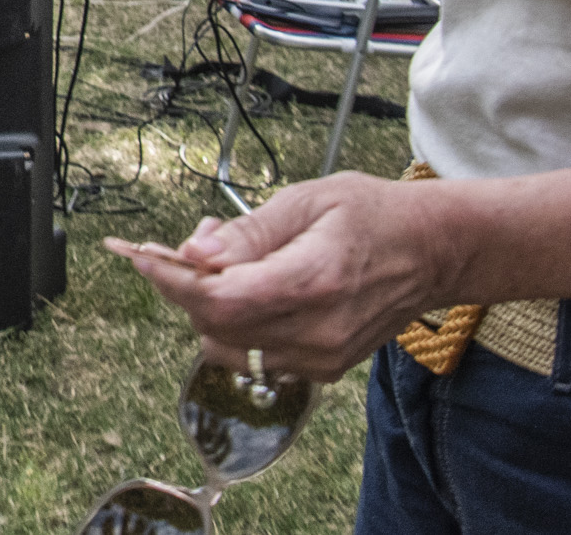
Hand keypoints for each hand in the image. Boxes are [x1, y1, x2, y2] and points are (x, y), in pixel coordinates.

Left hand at [105, 174, 462, 379]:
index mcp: (312, 281)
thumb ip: (248, 233)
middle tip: (199, 242)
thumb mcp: (307, 200)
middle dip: (186, 285)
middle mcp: (316, 331)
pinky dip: (239, 324)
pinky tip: (254, 288)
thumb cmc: (372, 214)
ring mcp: (321, 358)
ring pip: (229, 346)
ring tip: (231, 261)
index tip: (138, 254)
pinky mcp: (323, 369)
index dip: (170, 279)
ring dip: (210, 307)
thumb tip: (194, 252)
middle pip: (215, 325)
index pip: (219, 298)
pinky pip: (256, 355)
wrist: (432, 252)